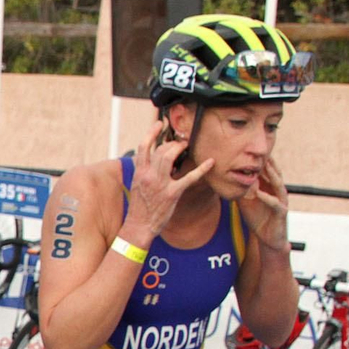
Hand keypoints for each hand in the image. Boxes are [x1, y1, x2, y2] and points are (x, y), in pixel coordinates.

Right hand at [127, 117, 215, 241]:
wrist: (138, 225)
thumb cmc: (139, 206)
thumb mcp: (137, 185)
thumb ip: (144, 170)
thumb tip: (152, 158)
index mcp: (139, 172)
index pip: (144, 146)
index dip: (152, 132)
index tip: (160, 123)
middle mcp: (149, 175)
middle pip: (160, 149)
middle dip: (172, 143)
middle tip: (180, 143)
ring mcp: (160, 184)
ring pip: (170, 156)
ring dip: (180, 148)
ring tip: (186, 146)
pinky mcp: (172, 194)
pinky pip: (189, 177)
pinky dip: (201, 169)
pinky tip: (211, 162)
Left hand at [239, 155, 289, 250]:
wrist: (268, 237)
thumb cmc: (258, 217)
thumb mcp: (247, 201)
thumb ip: (241, 189)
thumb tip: (229, 177)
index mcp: (270, 187)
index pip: (267, 170)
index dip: (261, 160)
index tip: (251, 148)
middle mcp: (277, 191)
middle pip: (275, 173)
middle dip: (269, 162)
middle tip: (260, 150)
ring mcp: (281, 201)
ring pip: (278, 184)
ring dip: (272, 174)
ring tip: (265, 165)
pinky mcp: (281, 212)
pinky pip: (274, 203)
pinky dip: (266, 197)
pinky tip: (259, 193)